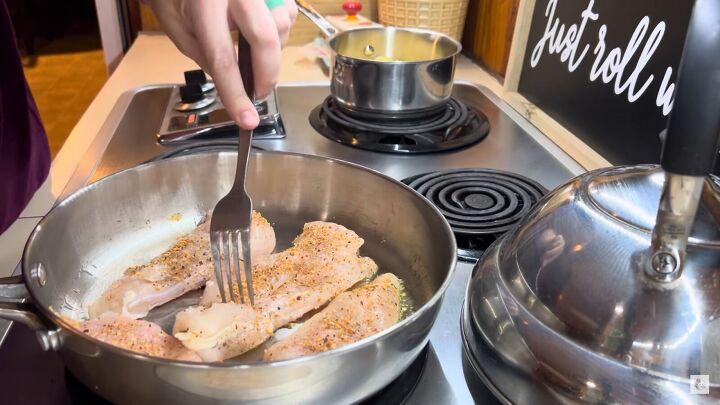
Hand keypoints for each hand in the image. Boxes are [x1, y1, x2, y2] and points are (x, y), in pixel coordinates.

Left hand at [147, 0, 297, 128]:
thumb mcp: (178, 30)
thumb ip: (206, 56)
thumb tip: (234, 84)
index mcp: (206, 4)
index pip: (223, 58)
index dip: (236, 93)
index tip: (247, 120)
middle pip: (265, 40)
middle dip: (266, 75)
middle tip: (258, 92)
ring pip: (282, 25)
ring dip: (273, 51)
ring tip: (254, 55)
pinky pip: (288, 12)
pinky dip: (280, 30)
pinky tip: (261, 33)